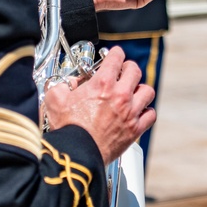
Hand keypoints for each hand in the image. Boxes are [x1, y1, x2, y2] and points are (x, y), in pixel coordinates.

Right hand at [43, 48, 155, 163]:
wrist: (78, 154)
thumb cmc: (68, 129)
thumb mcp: (55, 99)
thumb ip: (62, 86)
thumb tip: (68, 84)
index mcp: (103, 84)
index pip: (116, 57)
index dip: (116, 53)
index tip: (115, 55)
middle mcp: (121, 95)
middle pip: (135, 70)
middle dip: (129, 68)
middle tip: (123, 71)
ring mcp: (130, 113)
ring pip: (147, 91)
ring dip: (140, 89)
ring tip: (133, 92)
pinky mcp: (135, 130)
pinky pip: (151, 115)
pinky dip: (147, 112)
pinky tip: (139, 112)